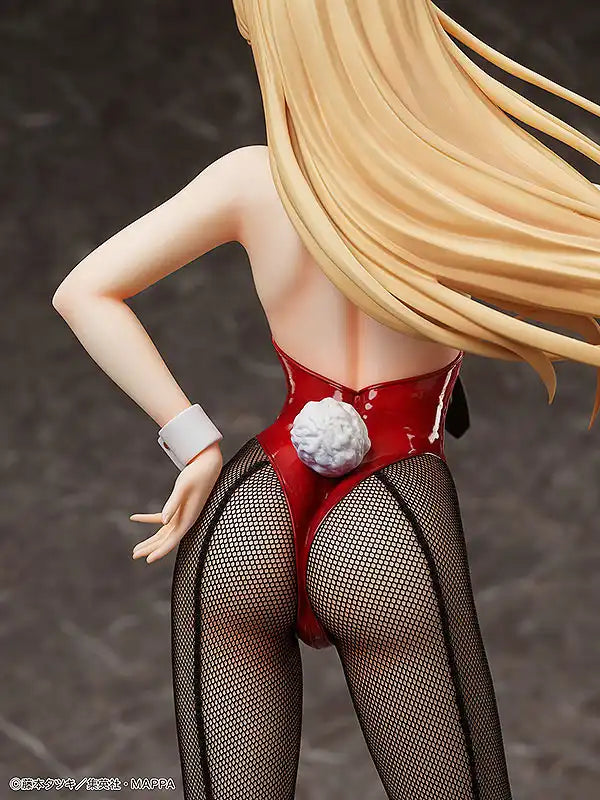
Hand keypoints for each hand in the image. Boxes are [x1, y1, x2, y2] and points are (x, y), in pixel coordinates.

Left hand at [130, 442, 222, 562]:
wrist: (207, 465)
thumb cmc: (196, 475)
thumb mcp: (182, 488)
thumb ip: (173, 505)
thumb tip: (163, 522)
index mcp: (188, 519)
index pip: (172, 540)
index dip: (160, 551)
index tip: (148, 560)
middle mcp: (185, 520)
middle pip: (165, 540)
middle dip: (150, 548)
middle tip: (134, 555)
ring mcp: (182, 515)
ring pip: (162, 533)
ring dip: (150, 541)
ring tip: (136, 549)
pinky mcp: (179, 508)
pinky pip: (161, 517)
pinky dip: (148, 519)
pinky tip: (134, 517)